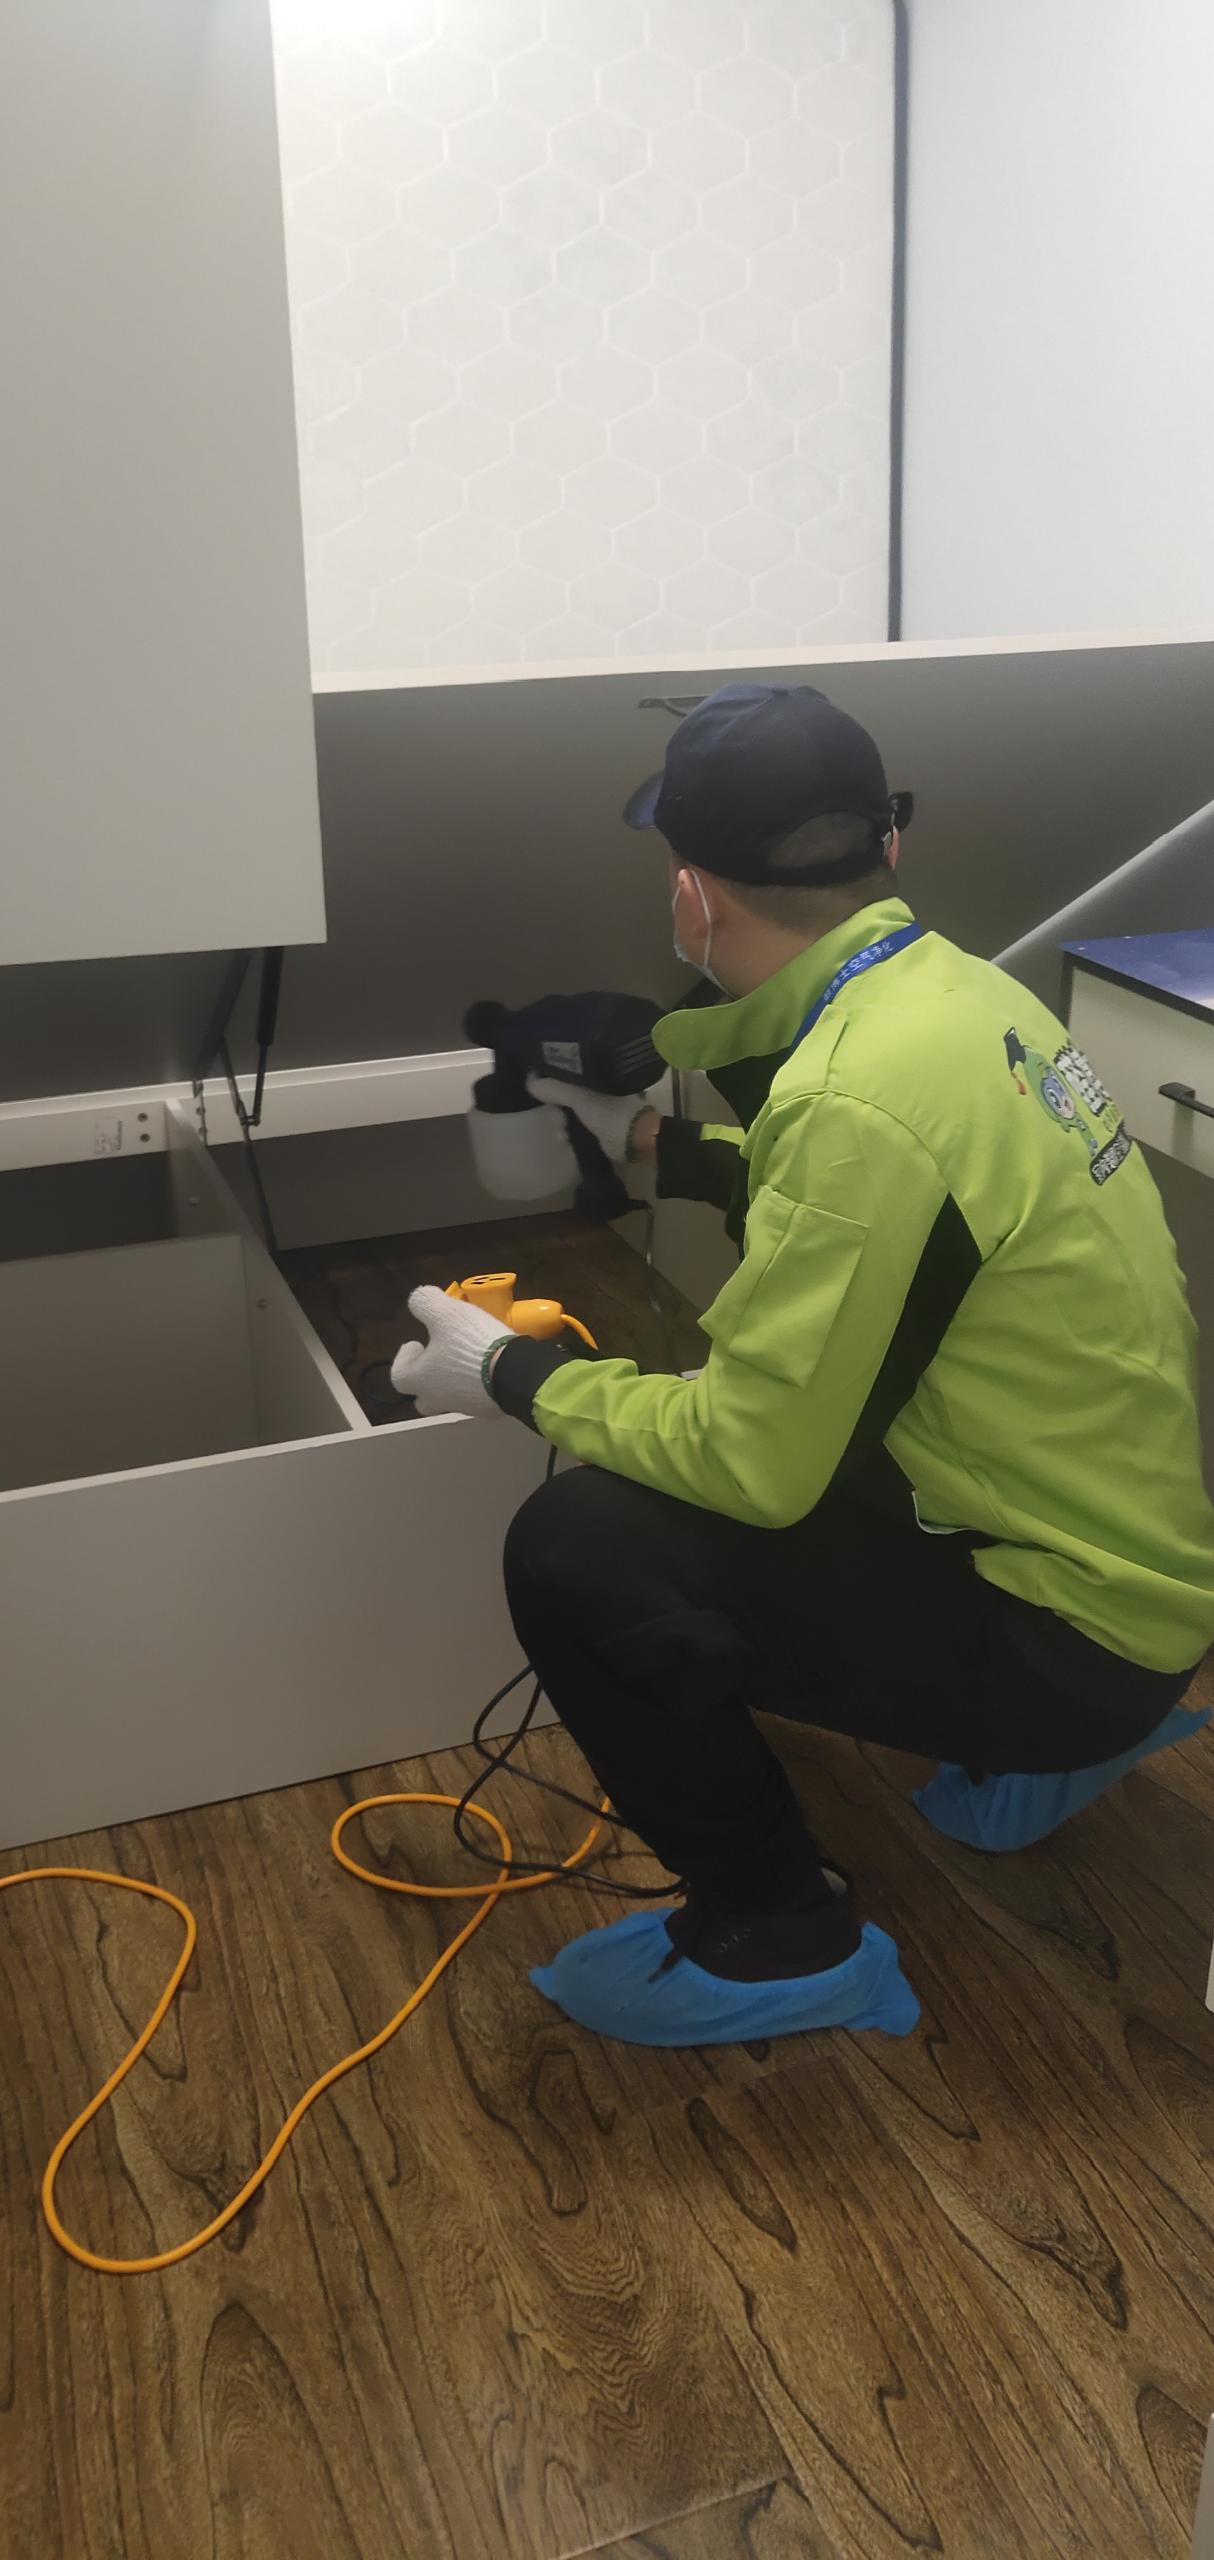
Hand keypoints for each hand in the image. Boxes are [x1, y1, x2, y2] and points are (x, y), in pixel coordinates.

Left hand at [390, 1286, 512, 1418]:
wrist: (514, 1373)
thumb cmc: (470, 1344)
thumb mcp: (445, 1312)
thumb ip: (425, 1303)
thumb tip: (418, 1300)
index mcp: (422, 1379)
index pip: (399, 1377)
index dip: (403, 1360)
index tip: (415, 1343)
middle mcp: (439, 1399)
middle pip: (424, 1398)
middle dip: (427, 1379)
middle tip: (437, 1358)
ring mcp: (466, 1407)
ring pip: (451, 1397)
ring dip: (454, 1379)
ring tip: (468, 1356)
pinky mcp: (490, 1409)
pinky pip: (478, 1397)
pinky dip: (479, 1384)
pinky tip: (491, 1365)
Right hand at [526, 1075, 659, 1162]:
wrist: (637, 1141)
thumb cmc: (611, 1113)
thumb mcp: (580, 1098)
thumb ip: (556, 1089)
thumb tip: (530, 1083)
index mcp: (597, 1074)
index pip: (567, 1071)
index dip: (551, 1078)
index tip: (539, 1088)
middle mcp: (598, 1087)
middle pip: (565, 1092)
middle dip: (555, 1106)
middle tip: (553, 1115)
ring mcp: (600, 1107)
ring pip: (569, 1111)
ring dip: (560, 1122)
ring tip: (561, 1132)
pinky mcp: (600, 1126)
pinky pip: (577, 1126)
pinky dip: (569, 1132)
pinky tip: (565, 1140)